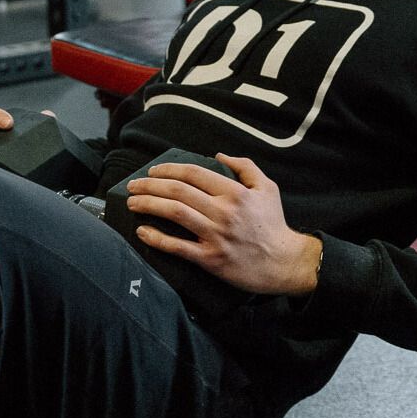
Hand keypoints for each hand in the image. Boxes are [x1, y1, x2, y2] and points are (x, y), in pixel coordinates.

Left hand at [125, 153, 321, 295]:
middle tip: (133, 185)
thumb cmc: (273, 224)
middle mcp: (223, 212)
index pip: (193, 173)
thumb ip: (245, 166)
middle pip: (178, 191)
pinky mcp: (210, 259)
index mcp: (234, 192)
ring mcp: (215, 236)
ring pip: (174, 213)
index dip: (168, 169)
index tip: (152, 171)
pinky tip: (142, 231)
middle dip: (150, 185)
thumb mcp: (267, 188)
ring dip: (148, 205)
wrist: (284, 262)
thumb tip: (219, 155)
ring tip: (132, 202)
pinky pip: (177, 247)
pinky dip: (157, 238)